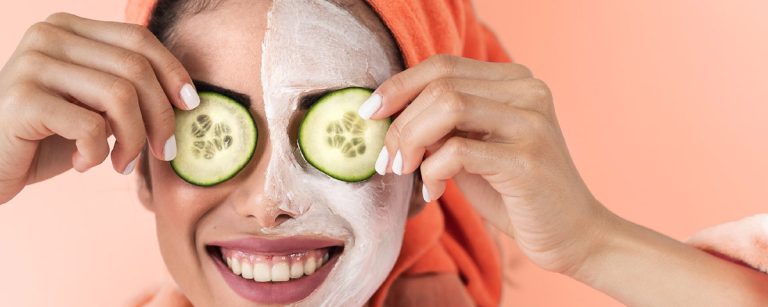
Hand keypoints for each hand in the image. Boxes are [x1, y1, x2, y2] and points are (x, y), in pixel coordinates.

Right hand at [0, 13, 197, 203]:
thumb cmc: (48, 136)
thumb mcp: (94, 104)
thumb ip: (128, 90)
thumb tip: (186, 99)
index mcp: (70, 28)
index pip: (139, 39)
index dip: (173, 73)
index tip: (190, 106)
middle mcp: (49, 36)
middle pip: (135, 69)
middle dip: (160, 116)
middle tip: (163, 150)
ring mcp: (33, 64)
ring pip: (119, 96)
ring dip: (133, 140)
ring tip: (122, 162)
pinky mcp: (23, 99)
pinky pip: (90, 126)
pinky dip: (97, 153)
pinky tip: (83, 163)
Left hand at [361, 54, 608, 273]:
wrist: (574, 235)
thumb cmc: (515, 193)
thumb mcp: (473, 149)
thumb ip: (442, 127)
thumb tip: (389, 116)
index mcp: (516, 81)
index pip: (443, 65)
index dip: (399, 85)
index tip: (369, 113)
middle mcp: (528, 91)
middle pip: (440, 84)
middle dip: (399, 121)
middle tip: (384, 159)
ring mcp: (532, 122)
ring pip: (447, 106)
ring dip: (410, 140)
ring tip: (401, 170)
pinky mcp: (527, 159)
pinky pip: (457, 151)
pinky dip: (432, 170)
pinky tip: (435, 191)